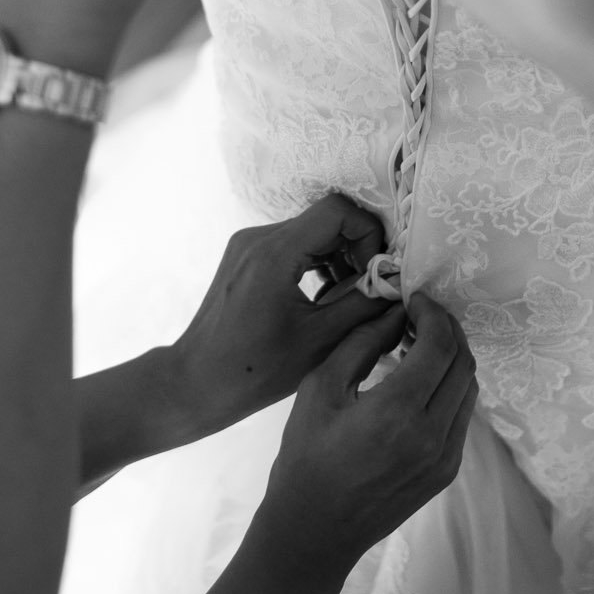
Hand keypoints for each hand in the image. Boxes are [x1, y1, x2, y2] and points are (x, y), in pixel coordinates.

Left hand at [171, 194, 394, 434]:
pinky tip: (323, 299)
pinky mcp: (243, 257)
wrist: (196, 382)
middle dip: (356, 249)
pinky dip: (315, 263)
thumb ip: (364, 306)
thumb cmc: (255, 370)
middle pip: (325, 219)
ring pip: (309, 232)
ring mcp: (247, 245)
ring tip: (348, 298)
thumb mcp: (321, 341)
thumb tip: (396, 286)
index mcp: (274, 252)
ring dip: (337, 257)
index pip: (337, 210)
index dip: (368, 234)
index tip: (375, 274)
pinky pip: (291, 245)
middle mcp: (257, 238)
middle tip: (369, 290)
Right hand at [252, 293, 478, 579]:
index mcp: (397, 412)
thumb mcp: (319, 388)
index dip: (432, 312)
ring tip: (418, 346)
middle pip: (463, 363)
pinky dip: (449, 388)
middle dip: (446, 330)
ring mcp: (445, 458)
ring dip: (451, 358)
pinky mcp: (446, 472)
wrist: (313, 531)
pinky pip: (461, 416)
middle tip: (417, 316)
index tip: (413, 299)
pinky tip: (419, 383)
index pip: (440, 344)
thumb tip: (394, 313)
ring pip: (469, 389)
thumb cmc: (305, 457)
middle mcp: (432, 435)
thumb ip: (361, 343)